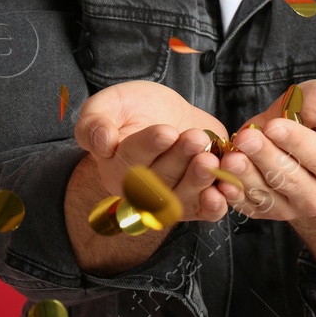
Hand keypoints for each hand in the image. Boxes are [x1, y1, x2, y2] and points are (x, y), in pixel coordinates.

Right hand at [73, 80, 232, 223]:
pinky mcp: (196, 200)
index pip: (130, 161)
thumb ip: (94, 122)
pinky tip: (221, 193)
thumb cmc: (134, 109)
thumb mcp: (110, 104)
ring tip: (209, 159)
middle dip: (179, 160)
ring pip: (181, 200)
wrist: (170, 114)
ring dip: (197, 181)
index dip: (149, 148)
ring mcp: (169, 199)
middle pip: (158, 182)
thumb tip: (102, 144)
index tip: (166, 131)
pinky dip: (213, 207)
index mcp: (115, 168)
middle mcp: (139, 191)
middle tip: (195, 138)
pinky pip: (204, 212)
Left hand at [214, 78, 315, 221]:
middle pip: (289, 179)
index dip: (295, 141)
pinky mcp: (268, 210)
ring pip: (267, 194)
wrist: (309, 139)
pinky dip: (234, 196)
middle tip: (246, 139)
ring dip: (245, 177)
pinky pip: (250, 206)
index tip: (274, 126)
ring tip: (229, 157)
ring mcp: (293, 207)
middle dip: (265, 157)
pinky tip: (221, 181)